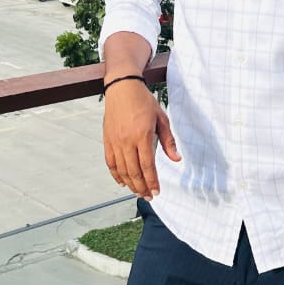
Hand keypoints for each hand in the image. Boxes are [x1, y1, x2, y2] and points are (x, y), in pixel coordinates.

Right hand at [103, 81, 180, 197]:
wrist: (122, 88)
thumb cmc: (143, 101)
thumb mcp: (161, 118)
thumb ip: (168, 141)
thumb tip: (176, 159)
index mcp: (142, 136)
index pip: (147, 166)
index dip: (152, 182)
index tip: (156, 191)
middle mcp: (127, 141)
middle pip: (134, 172)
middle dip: (142, 188)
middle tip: (148, 196)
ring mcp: (115, 141)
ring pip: (122, 170)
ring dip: (130, 184)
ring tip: (138, 192)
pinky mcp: (107, 140)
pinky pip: (110, 163)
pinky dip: (116, 175)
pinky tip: (122, 182)